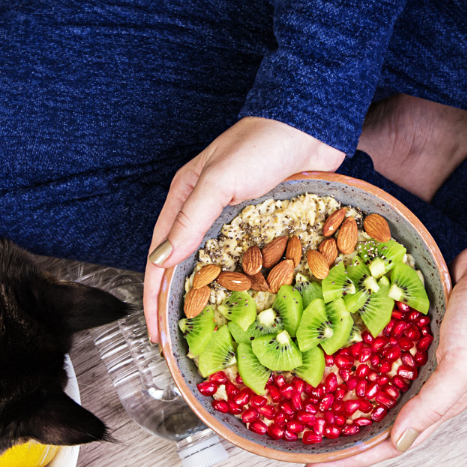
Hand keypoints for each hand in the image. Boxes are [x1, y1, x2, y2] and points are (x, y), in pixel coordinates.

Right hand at [143, 117, 343, 340]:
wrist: (311, 124)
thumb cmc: (263, 144)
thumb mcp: (220, 180)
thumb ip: (191, 219)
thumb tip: (160, 260)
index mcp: (186, 197)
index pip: (161, 256)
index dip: (155, 296)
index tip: (156, 331)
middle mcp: (208, 210)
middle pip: (186, 266)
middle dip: (180, 303)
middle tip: (179, 341)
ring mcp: (239, 218)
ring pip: (219, 266)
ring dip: (213, 296)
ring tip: (211, 330)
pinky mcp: (267, 222)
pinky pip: (251, 259)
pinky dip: (246, 282)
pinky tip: (250, 303)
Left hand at [307, 243, 466, 466]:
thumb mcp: (459, 367)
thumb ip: (430, 406)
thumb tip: (396, 442)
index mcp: (438, 405)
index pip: (389, 445)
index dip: (352, 458)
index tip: (314, 462)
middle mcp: (425, 388)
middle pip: (377, 423)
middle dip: (342, 435)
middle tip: (303, 437)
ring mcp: (417, 362)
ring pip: (374, 390)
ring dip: (344, 397)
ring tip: (310, 400)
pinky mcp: (411, 336)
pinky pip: (377, 355)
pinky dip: (355, 359)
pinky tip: (333, 355)